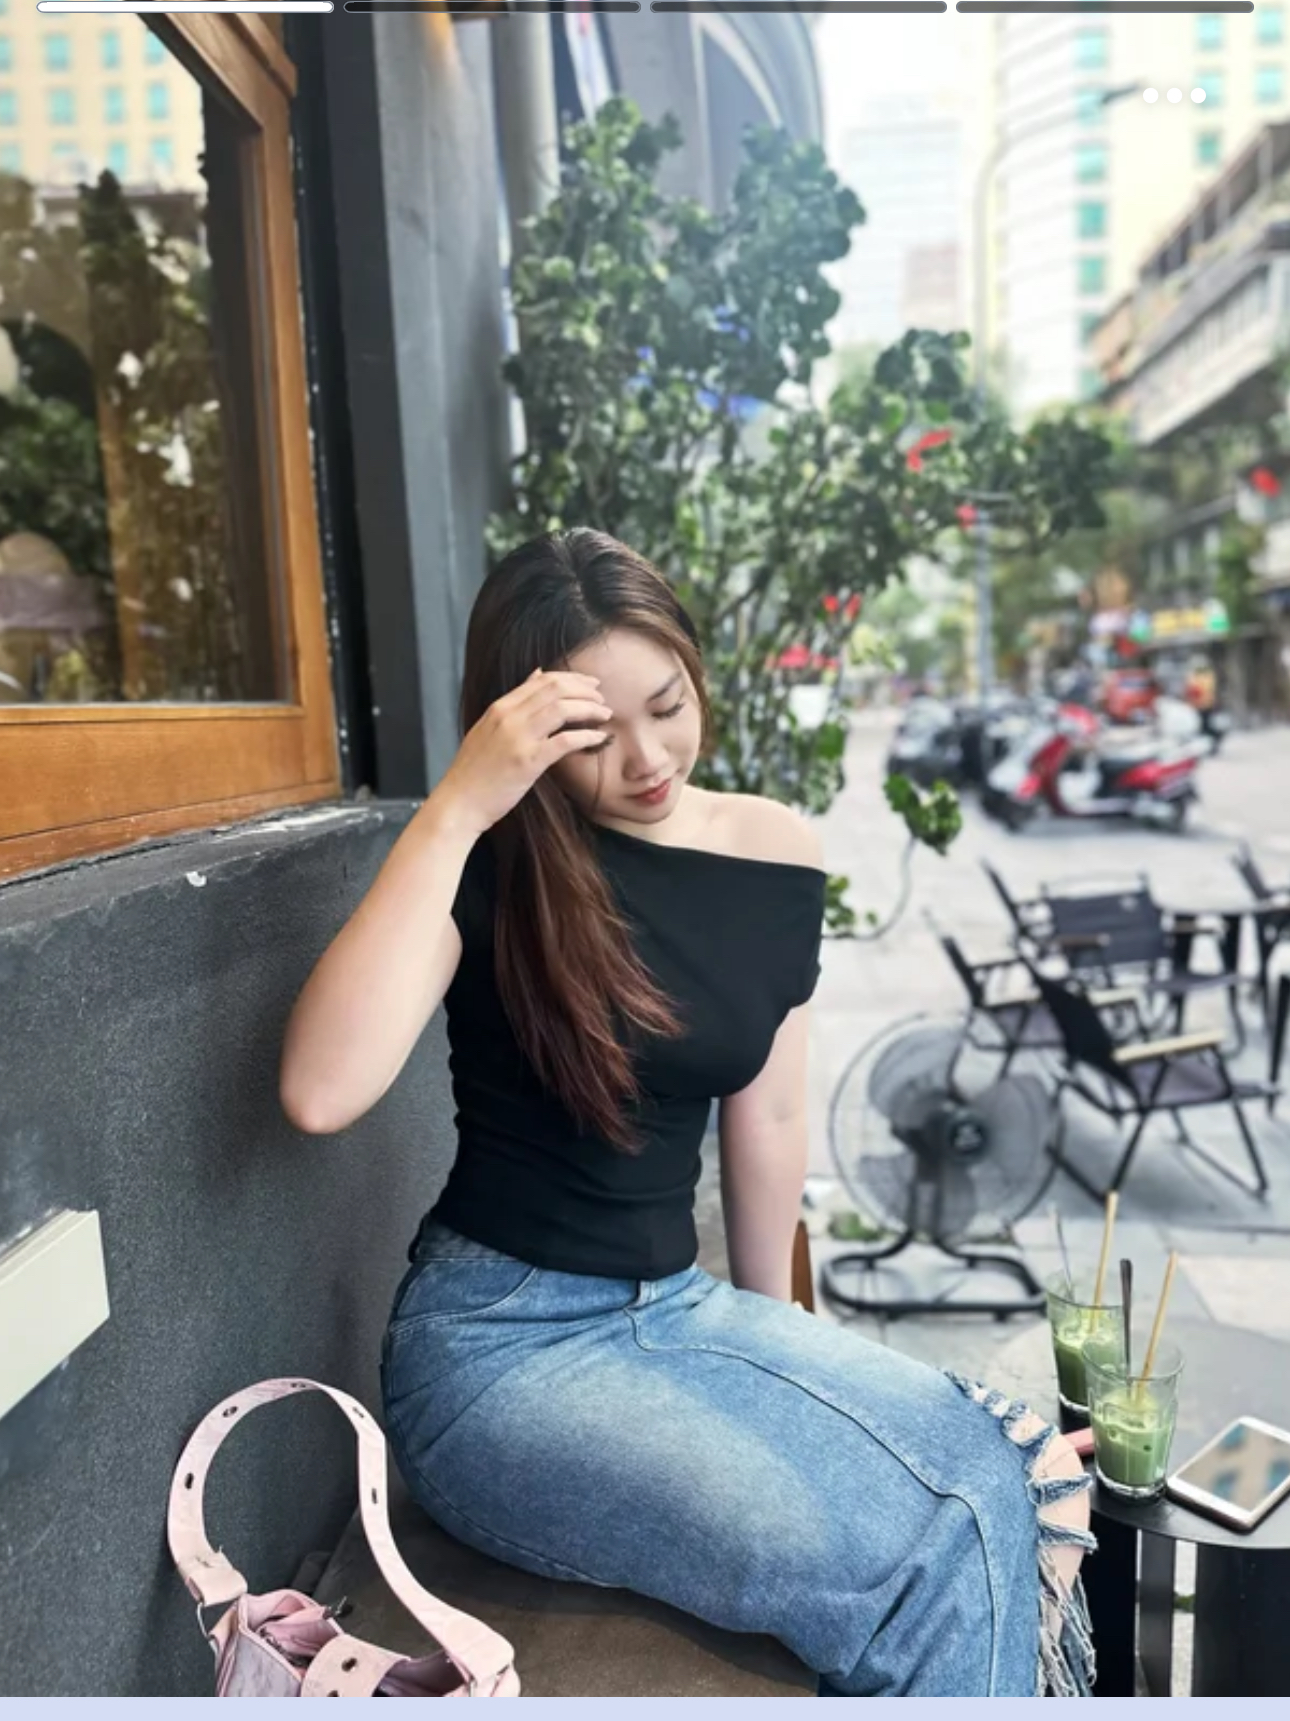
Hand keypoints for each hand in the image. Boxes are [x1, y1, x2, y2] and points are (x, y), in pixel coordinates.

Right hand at [431, 670, 611, 837]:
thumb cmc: (475, 772)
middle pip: (556, 689)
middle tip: (602, 698)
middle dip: (585, 690)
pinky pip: (565, 740)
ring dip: (590, 708)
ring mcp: (518, 738)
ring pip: (563, 709)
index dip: (572, 678)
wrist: (458, 802)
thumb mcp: (488, 729)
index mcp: (500, 707)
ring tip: (605, 714)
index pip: (543, 679)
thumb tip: (537, 674)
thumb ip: (514, 704)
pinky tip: (599, 737)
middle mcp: (509, 716)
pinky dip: (587, 735)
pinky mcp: (528, 761)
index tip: (590, 684)